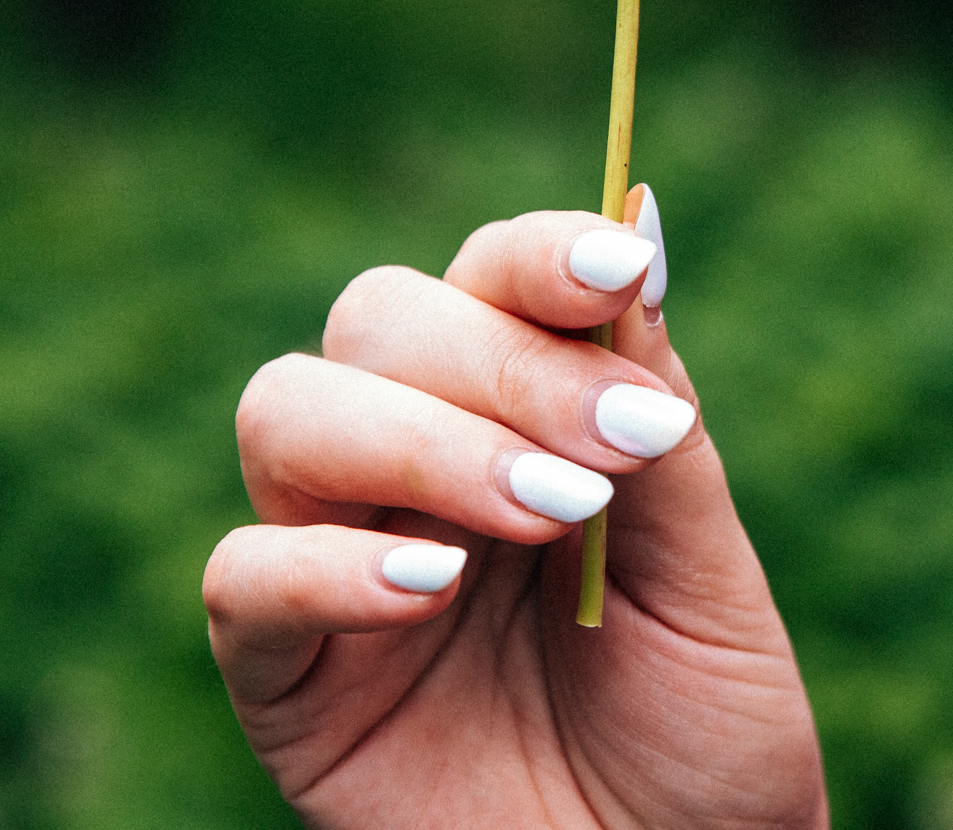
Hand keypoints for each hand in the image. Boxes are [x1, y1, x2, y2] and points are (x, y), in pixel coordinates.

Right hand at [203, 202, 826, 828]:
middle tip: (604, 457)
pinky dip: (325, 565)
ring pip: (287, 411)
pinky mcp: (283, 675)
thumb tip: (642, 214)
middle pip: (378, 317)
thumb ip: (658, 420)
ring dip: (417, 439)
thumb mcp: (712, 576)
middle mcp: (415, 464)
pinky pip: (240, 578)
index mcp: (522, 414)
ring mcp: (337, 559)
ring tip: (539, 516)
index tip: (620, 273)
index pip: (490, 276)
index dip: (541, 254)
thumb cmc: (703, 738)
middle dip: (496, 362)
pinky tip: (430, 589)